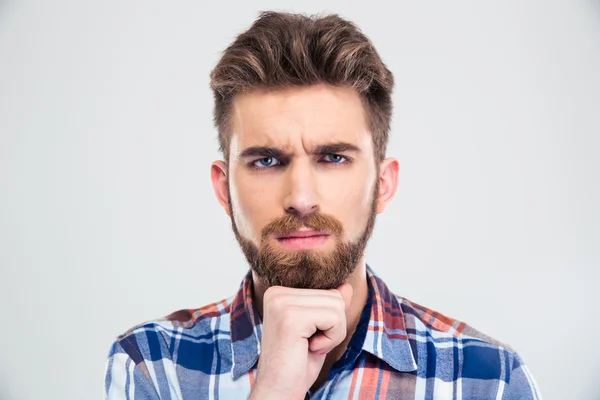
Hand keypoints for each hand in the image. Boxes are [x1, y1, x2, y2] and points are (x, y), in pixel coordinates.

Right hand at [248, 282, 352, 398]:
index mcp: (279, 292)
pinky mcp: (291, 317)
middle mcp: (277, 293)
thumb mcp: (319, 331)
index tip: (308, 338)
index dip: (329, 321)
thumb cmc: (297, 365)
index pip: (329, 292)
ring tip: (309, 347)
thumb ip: (329, 306)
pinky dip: (330, 339)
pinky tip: (310, 349)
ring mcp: (281, 303)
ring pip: (337, 306)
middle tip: (310, 345)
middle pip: (335, 297)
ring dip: (332, 334)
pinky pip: (334, 318)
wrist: (279, 392)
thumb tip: (346, 286)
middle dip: (333, 326)